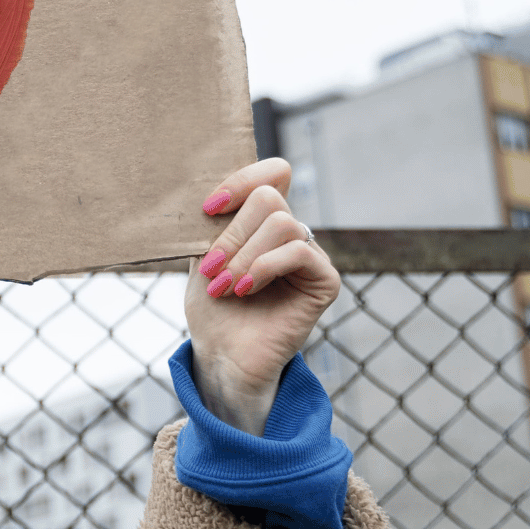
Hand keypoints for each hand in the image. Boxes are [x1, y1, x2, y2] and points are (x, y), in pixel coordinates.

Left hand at [182, 159, 337, 434]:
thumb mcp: (205, 256)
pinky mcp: (324, 281)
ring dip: (244, 256)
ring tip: (224, 286)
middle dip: (232, 233)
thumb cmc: (212, 308)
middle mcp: (291, 233)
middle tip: (212, 268)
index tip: (208, 208)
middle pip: (269, 198)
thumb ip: (216, 223)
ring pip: (283, 224)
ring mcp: (310, 255)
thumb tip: (210, 188)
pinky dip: (265, 267)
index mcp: (263, 221)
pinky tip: (244, 289)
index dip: (242, 179)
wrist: (222, 355)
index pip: (273, 173)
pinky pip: (300, 252)